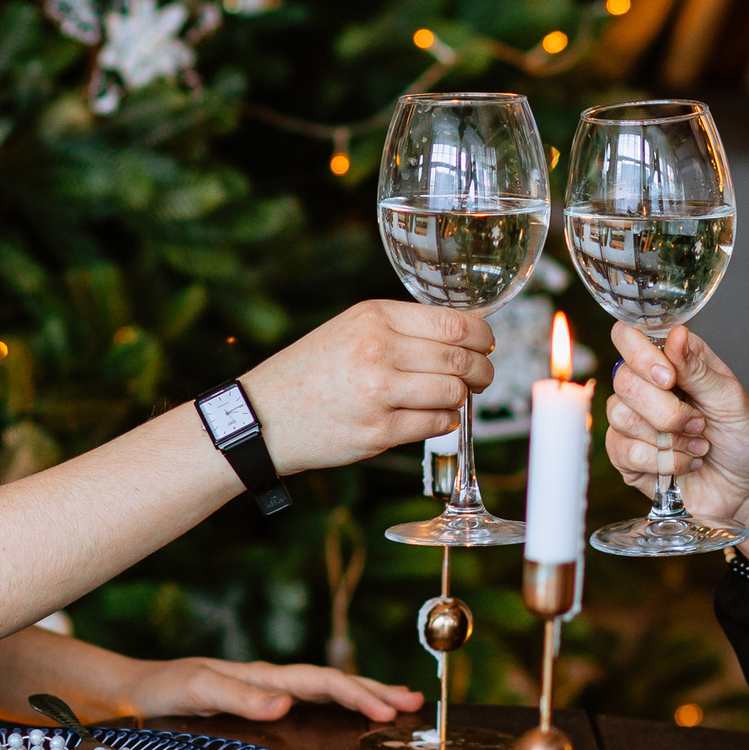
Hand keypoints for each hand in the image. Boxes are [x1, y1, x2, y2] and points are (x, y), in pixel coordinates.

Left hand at [118, 657, 425, 722]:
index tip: (387, 710)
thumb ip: (239, 696)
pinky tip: (348, 718)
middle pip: (334, 683)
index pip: (322, 682)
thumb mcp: (196, 690)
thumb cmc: (163, 689)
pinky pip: (310, 705)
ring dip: (363, 697)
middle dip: (375, 691)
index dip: (357, 695)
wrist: (134, 692)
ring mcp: (267, 693)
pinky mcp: (259, 707)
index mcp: (265, 676)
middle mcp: (271, 682)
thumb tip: (288, 703)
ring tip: (398, 705)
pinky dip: (338, 708)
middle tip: (413, 701)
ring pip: (326, 692)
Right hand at [244, 300, 493, 472]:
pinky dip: (445, 421)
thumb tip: (466, 334)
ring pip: (452, 393)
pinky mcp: (378, 432)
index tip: (485, 345)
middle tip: (481, 376)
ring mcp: (378, 393)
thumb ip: (402, 329)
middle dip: (481, 370)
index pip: (453, 322)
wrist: (263, 417)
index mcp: (374, 317)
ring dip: (463, 398)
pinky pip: (435, 424)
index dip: (481, 336)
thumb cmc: (311, 371)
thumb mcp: (350, 329)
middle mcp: (377, 350)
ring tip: (455, 398)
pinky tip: (435, 417)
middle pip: (459, 359)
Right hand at [603, 323, 748, 556]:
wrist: (747, 487)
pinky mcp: (627, 456)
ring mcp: (632, 421)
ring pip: (620, 416)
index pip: (628, 337)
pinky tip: (685, 464)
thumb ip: (697, 369)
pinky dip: (662, 461)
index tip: (670, 380)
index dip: (641, 356)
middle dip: (666, 411)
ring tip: (698, 446)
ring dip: (668, 439)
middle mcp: (646, 386)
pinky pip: (624, 450)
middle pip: (623, 380)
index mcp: (671, 360)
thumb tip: (676, 334)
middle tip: (699, 424)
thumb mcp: (730, 398)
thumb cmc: (743, 437)